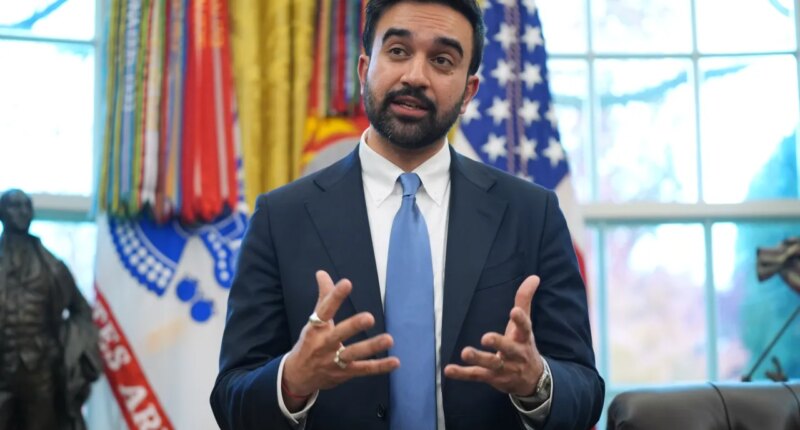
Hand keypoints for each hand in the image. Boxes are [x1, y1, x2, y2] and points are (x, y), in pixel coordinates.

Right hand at [282, 271, 398, 406]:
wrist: (298, 376)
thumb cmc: (309, 343)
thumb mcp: (313, 321)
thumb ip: (324, 297)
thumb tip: (322, 272)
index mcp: (315, 328)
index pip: (325, 310)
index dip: (335, 297)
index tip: (346, 283)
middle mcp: (324, 344)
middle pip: (339, 334)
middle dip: (353, 326)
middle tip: (369, 317)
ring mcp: (334, 360)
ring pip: (353, 354)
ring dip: (371, 347)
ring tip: (389, 339)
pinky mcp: (344, 373)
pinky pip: (364, 370)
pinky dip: (380, 366)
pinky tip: (395, 362)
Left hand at [444, 275, 542, 396]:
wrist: (532, 380)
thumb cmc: (524, 345)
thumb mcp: (526, 325)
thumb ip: (524, 300)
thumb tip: (534, 277)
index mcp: (524, 338)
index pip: (525, 328)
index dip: (520, 320)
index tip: (514, 311)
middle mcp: (515, 354)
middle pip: (508, 348)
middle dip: (498, 343)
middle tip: (486, 337)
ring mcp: (503, 368)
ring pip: (491, 364)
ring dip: (478, 358)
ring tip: (465, 352)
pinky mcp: (491, 378)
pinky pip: (476, 375)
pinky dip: (462, 374)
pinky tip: (449, 370)